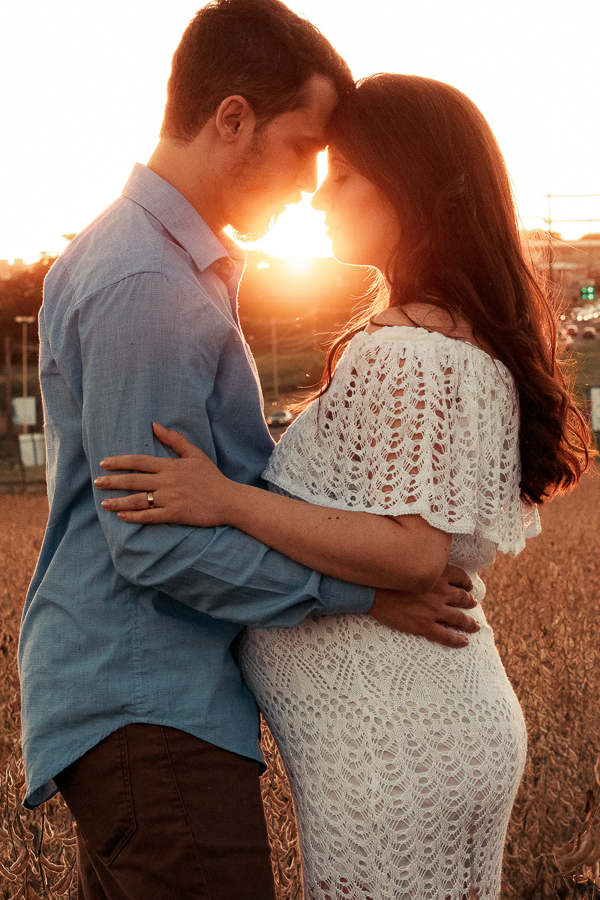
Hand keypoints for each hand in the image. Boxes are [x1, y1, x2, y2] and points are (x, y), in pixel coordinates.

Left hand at [94, 423, 233, 526]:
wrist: (228, 500)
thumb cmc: (211, 477)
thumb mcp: (195, 454)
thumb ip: (175, 440)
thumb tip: (154, 425)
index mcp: (170, 466)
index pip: (139, 461)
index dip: (120, 462)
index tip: (104, 463)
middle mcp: (167, 482)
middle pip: (134, 480)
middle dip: (113, 481)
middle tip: (97, 482)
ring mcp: (170, 499)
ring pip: (138, 500)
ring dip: (119, 501)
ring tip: (104, 503)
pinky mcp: (174, 514)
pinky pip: (149, 516)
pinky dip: (134, 516)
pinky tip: (122, 516)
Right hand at [369, 565, 478, 647]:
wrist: (371, 591)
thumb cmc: (387, 575)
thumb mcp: (410, 562)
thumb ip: (424, 564)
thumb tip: (429, 565)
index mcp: (437, 574)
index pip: (460, 577)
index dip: (466, 583)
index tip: (468, 586)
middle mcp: (440, 591)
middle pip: (463, 598)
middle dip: (470, 602)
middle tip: (473, 604)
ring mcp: (434, 610)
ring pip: (460, 619)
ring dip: (470, 623)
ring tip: (475, 626)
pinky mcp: (425, 626)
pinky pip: (447, 636)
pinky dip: (458, 640)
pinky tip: (464, 642)